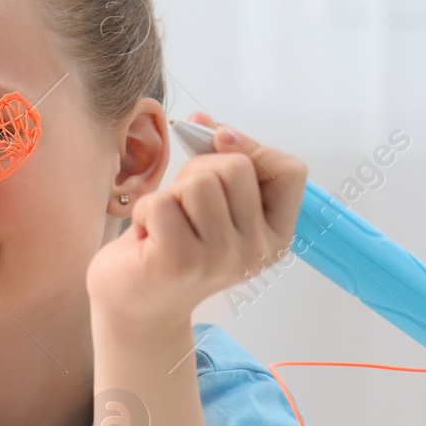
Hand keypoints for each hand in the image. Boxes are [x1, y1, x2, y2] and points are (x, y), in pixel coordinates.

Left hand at [86, 114, 307, 332]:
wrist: (135, 304)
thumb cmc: (172, 246)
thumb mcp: (212, 203)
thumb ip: (220, 161)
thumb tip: (204, 121)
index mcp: (275, 236)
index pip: (290, 169)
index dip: (252, 146)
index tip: (219, 143)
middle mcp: (254, 251)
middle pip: (236, 166)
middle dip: (199, 172)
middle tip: (183, 208)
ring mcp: (219, 258)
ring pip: (199, 181)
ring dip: (170, 195)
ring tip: (165, 226)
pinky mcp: (179, 261)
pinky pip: (161, 202)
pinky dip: (144, 211)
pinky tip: (147, 239)